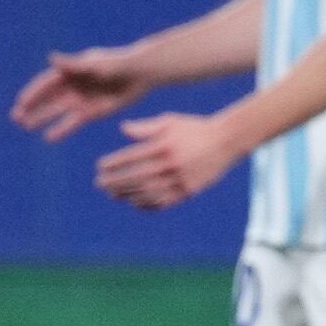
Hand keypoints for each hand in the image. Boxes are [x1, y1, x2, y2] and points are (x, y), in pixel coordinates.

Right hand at [12, 46, 152, 140]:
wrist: (141, 74)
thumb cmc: (119, 64)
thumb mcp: (96, 64)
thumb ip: (74, 65)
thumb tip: (51, 58)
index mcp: (71, 71)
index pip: (46, 83)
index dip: (34, 93)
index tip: (21, 103)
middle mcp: (73, 86)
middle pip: (48, 99)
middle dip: (32, 108)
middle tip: (16, 118)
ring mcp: (81, 100)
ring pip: (57, 112)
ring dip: (41, 119)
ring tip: (25, 127)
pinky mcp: (92, 113)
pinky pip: (73, 123)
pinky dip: (61, 130)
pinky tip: (49, 139)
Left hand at [95, 111, 245, 209]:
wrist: (226, 141)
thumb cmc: (194, 128)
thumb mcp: (170, 121)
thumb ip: (146, 127)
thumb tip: (123, 129)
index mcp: (163, 146)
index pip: (131, 158)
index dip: (113, 164)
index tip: (100, 167)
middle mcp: (170, 165)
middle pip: (135, 177)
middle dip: (115, 181)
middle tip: (99, 183)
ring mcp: (180, 180)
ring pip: (147, 192)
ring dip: (127, 195)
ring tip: (113, 194)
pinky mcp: (189, 191)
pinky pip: (164, 202)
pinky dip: (147, 205)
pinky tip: (135, 204)